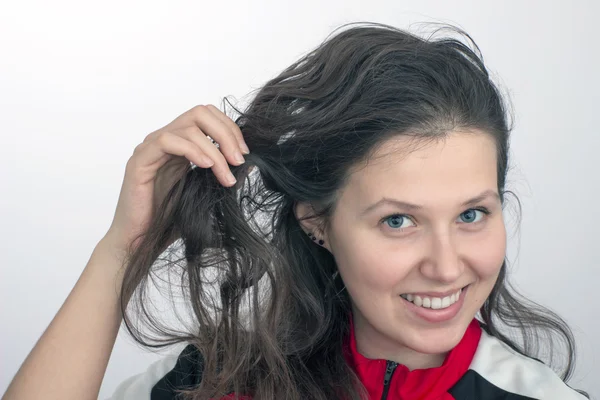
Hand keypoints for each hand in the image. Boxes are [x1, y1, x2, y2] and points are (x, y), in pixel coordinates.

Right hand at [104, 104, 249, 252]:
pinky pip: (166, 141)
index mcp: (181, 146)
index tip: (244, 154)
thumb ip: (224, 176)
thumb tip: (250, 163)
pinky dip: (191, 150)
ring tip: (226, 175)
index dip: (230, 129)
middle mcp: (165, 141)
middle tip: (239, 160)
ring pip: (188, 127)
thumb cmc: (169, 221)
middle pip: (200, 113)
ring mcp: (150, 148)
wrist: (141, 242)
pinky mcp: (139, 161)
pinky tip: (206, 167)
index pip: (208, 117)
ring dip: (214, 149)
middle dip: (226, 133)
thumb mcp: (206, 194)